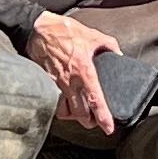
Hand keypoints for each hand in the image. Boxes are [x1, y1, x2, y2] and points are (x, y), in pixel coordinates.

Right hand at [23, 11, 116, 135]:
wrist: (38, 30)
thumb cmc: (65, 31)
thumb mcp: (93, 35)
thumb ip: (109, 46)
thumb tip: (119, 55)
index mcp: (85, 71)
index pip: (95, 100)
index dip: (103, 117)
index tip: (108, 128)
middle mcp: (71, 82)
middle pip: (80, 114)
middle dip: (90, 121)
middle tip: (96, 121)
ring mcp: (57, 84)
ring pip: (66, 112)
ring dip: (75, 117)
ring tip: (82, 116)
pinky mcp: (47, 83)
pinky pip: (55, 102)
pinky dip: (61, 107)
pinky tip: (67, 104)